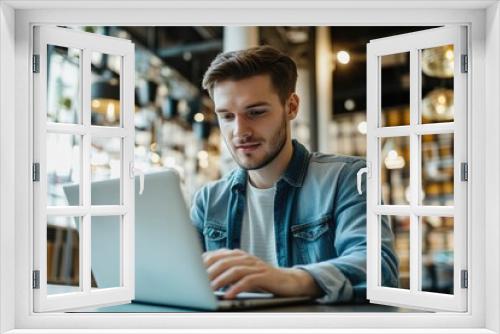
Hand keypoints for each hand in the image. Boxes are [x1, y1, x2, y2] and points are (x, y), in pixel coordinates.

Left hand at [202, 248, 321, 298]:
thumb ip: (225, 272)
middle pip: (223, 261)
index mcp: (237, 254)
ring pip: (234, 270)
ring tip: (210, 290)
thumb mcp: (241, 273)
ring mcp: (255, 265)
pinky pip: (248, 281)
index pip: (215, 255)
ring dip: (220, 280)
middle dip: (208, 272)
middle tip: (197, 283)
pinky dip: (236, 288)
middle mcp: (245, 257)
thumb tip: (202, 278)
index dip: (202, 264)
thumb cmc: (261, 278)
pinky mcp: (264, 275)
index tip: (190, 274)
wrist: (287, 281)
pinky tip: (229, 296)